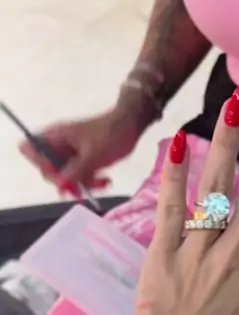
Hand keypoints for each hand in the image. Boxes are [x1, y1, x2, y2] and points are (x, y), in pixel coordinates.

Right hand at [19, 103, 143, 193]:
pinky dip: (91, 181)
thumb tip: (60, 186)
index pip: (30, 149)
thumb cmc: (111, 134)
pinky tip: (106, 181)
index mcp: (56, 136)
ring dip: (82, 184)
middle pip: (48, 169)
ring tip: (102, 183)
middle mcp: (59, 144)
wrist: (132, 125)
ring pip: (66, 176)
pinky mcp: (83, 160)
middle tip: (79, 189)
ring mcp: (71, 153)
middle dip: (65, 181)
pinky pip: (80, 175)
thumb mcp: (93, 156)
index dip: (39, 165)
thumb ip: (75, 171)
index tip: (57, 175)